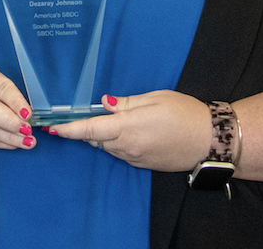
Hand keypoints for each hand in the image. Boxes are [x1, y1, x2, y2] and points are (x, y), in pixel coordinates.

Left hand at [52, 91, 210, 171]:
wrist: (208, 140)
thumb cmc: (184, 113)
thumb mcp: (154, 98)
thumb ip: (125, 103)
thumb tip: (103, 104)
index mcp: (128, 127)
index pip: (90, 129)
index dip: (69, 129)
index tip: (53, 128)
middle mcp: (127, 146)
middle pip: (97, 138)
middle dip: (91, 128)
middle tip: (96, 113)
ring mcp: (135, 158)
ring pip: (110, 147)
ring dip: (108, 135)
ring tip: (126, 119)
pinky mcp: (143, 164)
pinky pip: (123, 153)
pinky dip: (121, 142)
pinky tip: (138, 132)